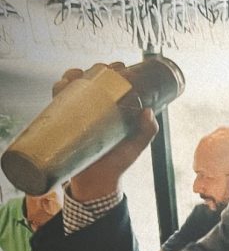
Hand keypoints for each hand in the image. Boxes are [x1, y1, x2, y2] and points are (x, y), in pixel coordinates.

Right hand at [52, 63, 157, 201]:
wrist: (97, 182)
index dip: (116, 72)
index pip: (114, 85)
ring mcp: (79, 114)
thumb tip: (149, 111)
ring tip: (78, 77)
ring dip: (74, 74)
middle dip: (96, 70)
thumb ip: (147, 131)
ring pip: (74, 86)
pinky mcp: (64, 122)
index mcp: (114, 110)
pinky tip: (63, 85)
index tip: (120, 68)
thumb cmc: (118, 163)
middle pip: (93, 80)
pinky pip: (58, 101)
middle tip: (102, 71)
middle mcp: (96, 109)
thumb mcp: (136, 145)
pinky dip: (59, 89)